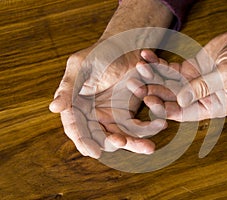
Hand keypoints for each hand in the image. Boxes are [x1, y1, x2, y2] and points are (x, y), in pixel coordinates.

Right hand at [49, 0, 172, 158]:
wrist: (125, 47)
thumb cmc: (100, 53)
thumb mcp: (81, 67)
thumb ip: (68, 88)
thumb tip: (53, 108)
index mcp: (76, 105)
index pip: (76, 128)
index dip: (83, 141)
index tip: (93, 152)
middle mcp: (92, 115)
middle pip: (99, 137)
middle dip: (111, 143)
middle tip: (121, 141)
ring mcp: (110, 116)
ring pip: (119, 137)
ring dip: (132, 143)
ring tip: (146, 146)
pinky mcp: (127, 115)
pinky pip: (135, 128)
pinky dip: (145, 131)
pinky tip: (156, 130)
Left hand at [129, 19, 226, 121]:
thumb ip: (204, 87)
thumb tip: (180, 100)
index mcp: (211, 107)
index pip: (183, 113)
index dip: (165, 108)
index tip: (149, 100)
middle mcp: (199, 98)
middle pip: (171, 98)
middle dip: (153, 91)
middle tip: (135, 85)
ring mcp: (192, 83)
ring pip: (167, 83)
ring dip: (152, 76)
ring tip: (139, 67)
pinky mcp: (188, 69)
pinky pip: (170, 68)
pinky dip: (158, 63)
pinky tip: (146, 56)